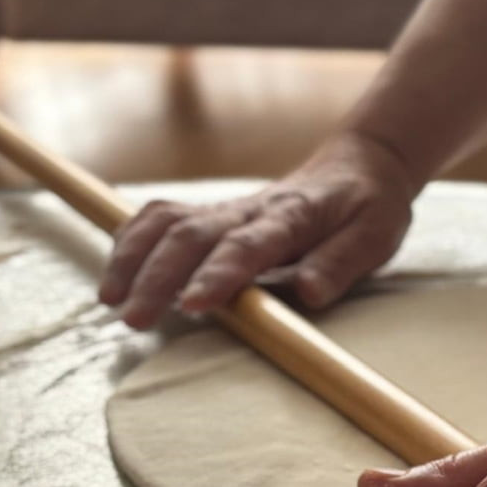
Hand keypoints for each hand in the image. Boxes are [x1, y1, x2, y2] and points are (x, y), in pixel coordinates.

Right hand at [100, 131, 417, 328]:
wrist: (361, 166)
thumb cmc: (370, 208)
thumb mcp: (375, 236)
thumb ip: (341, 263)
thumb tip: (311, 292)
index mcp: (293, 218)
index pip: (248, 247)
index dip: (218, 275)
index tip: (194, 305)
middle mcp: (251, 209)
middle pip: (191, 236)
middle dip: (156, 276)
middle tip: (134, 320)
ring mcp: (227, 209)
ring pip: (164, 221)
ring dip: (132, 257)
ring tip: (110, 301)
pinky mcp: (214, 214)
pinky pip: (161, 218)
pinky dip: (131, 240)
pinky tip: (116, 273)